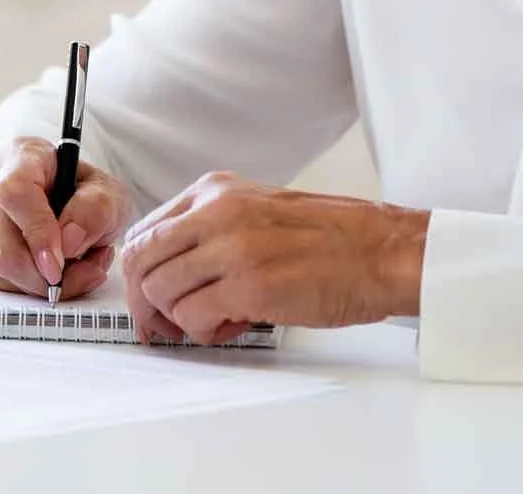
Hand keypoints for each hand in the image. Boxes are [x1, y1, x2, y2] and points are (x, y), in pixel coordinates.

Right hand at [0, 136, 133, 299]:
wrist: (62, 193)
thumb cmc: (80, 189)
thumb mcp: (107, 191)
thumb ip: (96, 209)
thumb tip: (68, 242)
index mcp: (20, 156)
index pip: (15, 194)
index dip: (37, 233)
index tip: (59, 263)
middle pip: (3, 247)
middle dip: (45, 276)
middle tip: (83, 275)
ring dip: (42, 283)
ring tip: (75, 266)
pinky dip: (28, 286)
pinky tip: (50, 269)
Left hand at [119, 171, 428, 345]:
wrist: (381, 251)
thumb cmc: (329, 239)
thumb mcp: (257, 211)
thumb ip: (210, 230)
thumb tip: (168, 273)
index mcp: (214, 191)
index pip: (144, 233)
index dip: (141, 275)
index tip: (154, 301)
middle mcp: (215, 212)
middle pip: (141, 264)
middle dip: (148, 304)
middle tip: (172, 324)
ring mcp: (231, 248)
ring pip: (161, 293)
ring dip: (182, 319)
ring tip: (219, 319)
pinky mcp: (249, 285)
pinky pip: (193, 317)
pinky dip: (204, 331)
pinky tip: (234, 325)